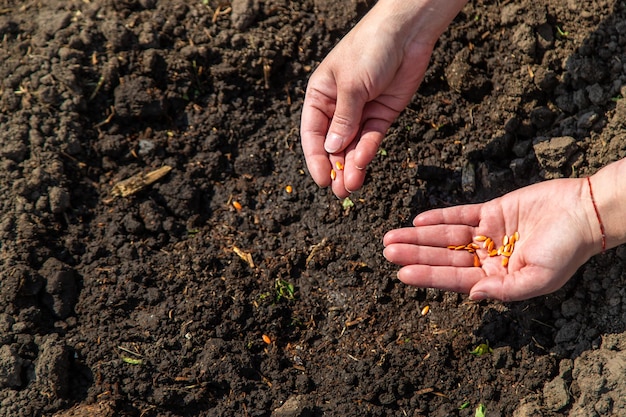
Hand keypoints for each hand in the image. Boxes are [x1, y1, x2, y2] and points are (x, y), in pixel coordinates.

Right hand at [300, 1, 465, 197]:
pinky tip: (364, 164)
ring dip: (352, 166)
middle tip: (340, 192)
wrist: (407, 32)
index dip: (315, 158)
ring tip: (352, 187)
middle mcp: (338, 107)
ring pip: (353, 146)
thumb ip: (343, 120)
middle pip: (333, 145)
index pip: (312, 133)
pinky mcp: (382, 114)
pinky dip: (368, 152)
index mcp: (320, 96)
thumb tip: (332, 151)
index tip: (321, 180)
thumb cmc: (370, 49)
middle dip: (336, 168)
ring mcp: (361, 112)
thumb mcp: (351, 85)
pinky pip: (372, 138)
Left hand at [383, 178, 601, 300]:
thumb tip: (472, 296)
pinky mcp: (492, 212)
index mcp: (498, 279)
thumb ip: (505, 290)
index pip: (455, 279)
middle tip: (386, 252)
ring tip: (391, 237)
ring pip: (447, 236)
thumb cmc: (566, 250)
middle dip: (415, 255)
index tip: (401, 274)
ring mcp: (489, 235)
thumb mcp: (539, 278)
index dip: (427, 276)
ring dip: (420, 237)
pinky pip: (461, 214)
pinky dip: (440, 217)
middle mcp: (489, 259)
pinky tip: (418, 221)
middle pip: (444, 257)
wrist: (584, 211)